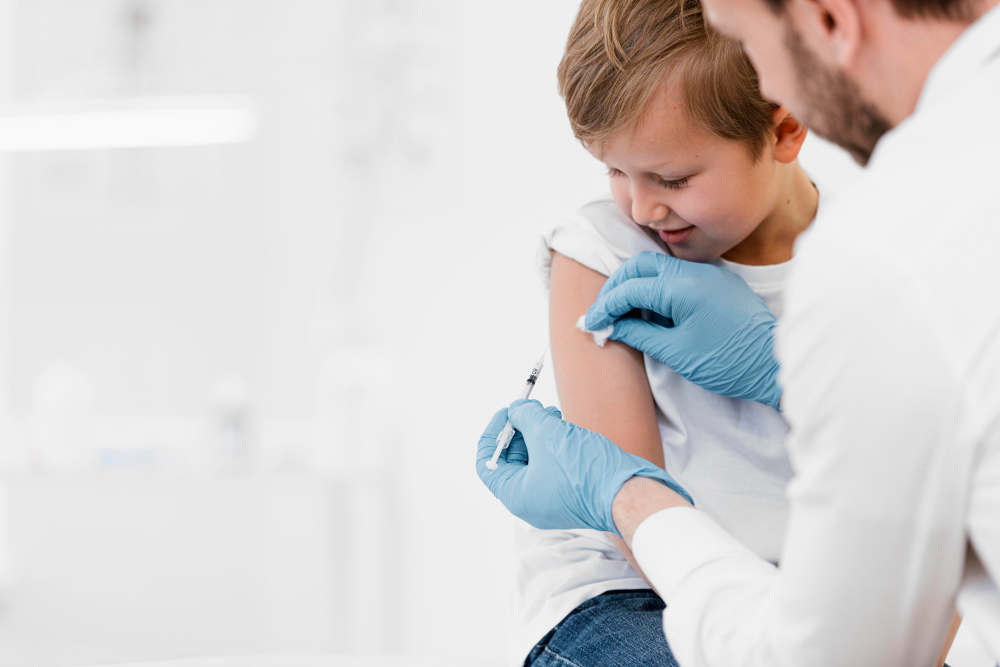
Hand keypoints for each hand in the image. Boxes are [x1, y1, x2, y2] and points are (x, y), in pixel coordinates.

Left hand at [476, 399, 691, 536]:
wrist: (628, 492)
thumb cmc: (585, 471)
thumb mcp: (547, 433)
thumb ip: (525, 417)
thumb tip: (516, 410)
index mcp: (516, 496)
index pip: (487, 463)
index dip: (494, 433)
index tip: (507, 413)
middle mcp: (530, 502)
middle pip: (511, 460)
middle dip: (520, 429)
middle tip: (532, 409)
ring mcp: (550, 499)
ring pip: (533, 459)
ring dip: (538, 433)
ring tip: (552, 415)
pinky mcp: (569, 491)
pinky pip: (551, 464)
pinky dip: (553, 444)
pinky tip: (564, 427)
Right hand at [584, 252, 782, 408]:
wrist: (776, 365)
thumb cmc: (729, 363)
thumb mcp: (676, 353)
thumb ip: (639, 334)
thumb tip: (612, 326)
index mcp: (682, 288)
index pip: (629, 288)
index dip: (604, 306)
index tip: (589, 324)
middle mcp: (695, 272)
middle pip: (640, 265)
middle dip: (617, 287)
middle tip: (604, 313)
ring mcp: (709, 274)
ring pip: (659, 267)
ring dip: (637, 286)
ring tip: (626, 315)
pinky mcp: (719, 283)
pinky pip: (679, 275)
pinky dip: (658, 288)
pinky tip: (655, 312)